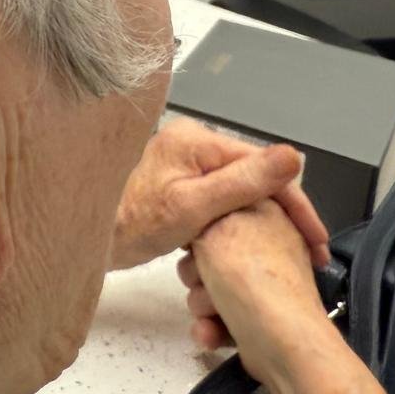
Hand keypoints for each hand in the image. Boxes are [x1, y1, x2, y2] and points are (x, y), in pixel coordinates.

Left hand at [110, 118, 330, 269]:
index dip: (296, 205)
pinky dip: (239, 222)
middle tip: (308, 253)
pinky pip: (221, 200)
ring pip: (241, 191)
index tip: (315, 239)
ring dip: (265, 221)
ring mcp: (184, 164)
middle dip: (284, 215)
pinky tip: (251, 245)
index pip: (266, 166)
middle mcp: (191, 144)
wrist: (78, 235)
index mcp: (196, 140)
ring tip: (288, 252)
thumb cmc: (124, 223)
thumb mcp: (190, 207)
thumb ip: (242, 182)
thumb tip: (291, 157)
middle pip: (256, 177)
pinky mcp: (177, 185)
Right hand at [181, 201, 394, 393]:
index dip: (200, 224)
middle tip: (203, 277)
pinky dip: (212, 325)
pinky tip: (211, 331)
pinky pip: (220, 314)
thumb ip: (200, 214)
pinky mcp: (257, 316)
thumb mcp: (211, 225)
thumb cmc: (249, 276)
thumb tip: (197, 220)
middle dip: (197, 271)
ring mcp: (262, 283)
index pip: (223, 204)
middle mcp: (267, 245)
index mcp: (266, 211)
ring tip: (213, 311)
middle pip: (210, 250)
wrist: (278, 340)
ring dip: (203, 302)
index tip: (193, 238)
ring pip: (210, 285)